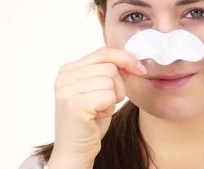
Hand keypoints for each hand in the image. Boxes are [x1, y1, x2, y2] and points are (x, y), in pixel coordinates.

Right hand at [48, 47, 146, 168]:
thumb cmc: (89, 122)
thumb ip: (110, 72)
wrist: (75, 151)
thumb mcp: (100, 90)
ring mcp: (67, 90)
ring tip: (100, 110)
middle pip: (110, 67)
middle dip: (118, 86)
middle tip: (106, 103)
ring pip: (111, 80)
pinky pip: (108, 95)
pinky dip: (109, 108)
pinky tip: (97, 117)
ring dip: (113, 98)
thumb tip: (132, 61)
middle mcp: (64, 77)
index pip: (103, 52)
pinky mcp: (75, 104)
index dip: (125, 58)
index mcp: (68, 70)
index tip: (139, 69)